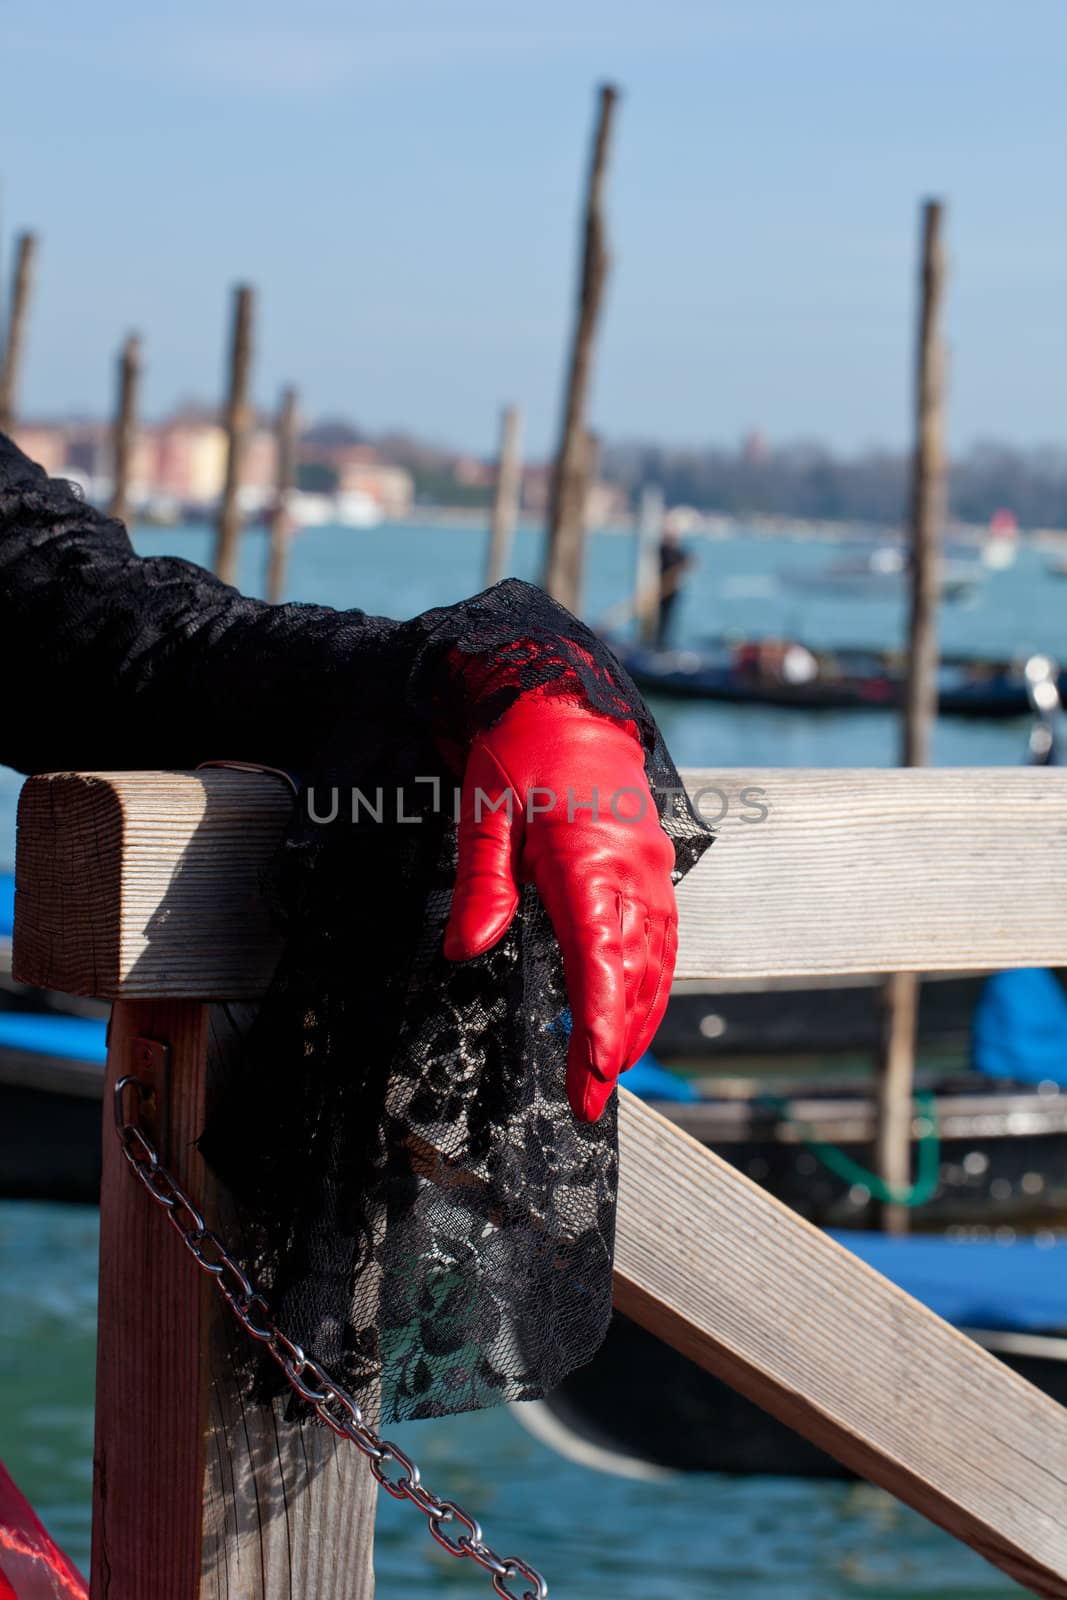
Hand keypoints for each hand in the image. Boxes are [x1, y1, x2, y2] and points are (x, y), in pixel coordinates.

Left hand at [443, 697, 676, 1121]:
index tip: (595, 1071)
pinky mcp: (653, 869)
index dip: (602, 1019)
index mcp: (588, 853)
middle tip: (588, 1101)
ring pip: (657, 960)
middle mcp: (633, 867)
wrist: (568, 699)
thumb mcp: (483, 810)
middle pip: (635, 970)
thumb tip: (467, 950)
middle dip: (616, 1041)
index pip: (602, 952)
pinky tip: (634, 1015)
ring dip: (640, 1019)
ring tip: (610, 1075)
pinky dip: (650, 984)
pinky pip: (661, 939)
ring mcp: (651, 869)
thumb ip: (482, 882)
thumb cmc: (520, 750)